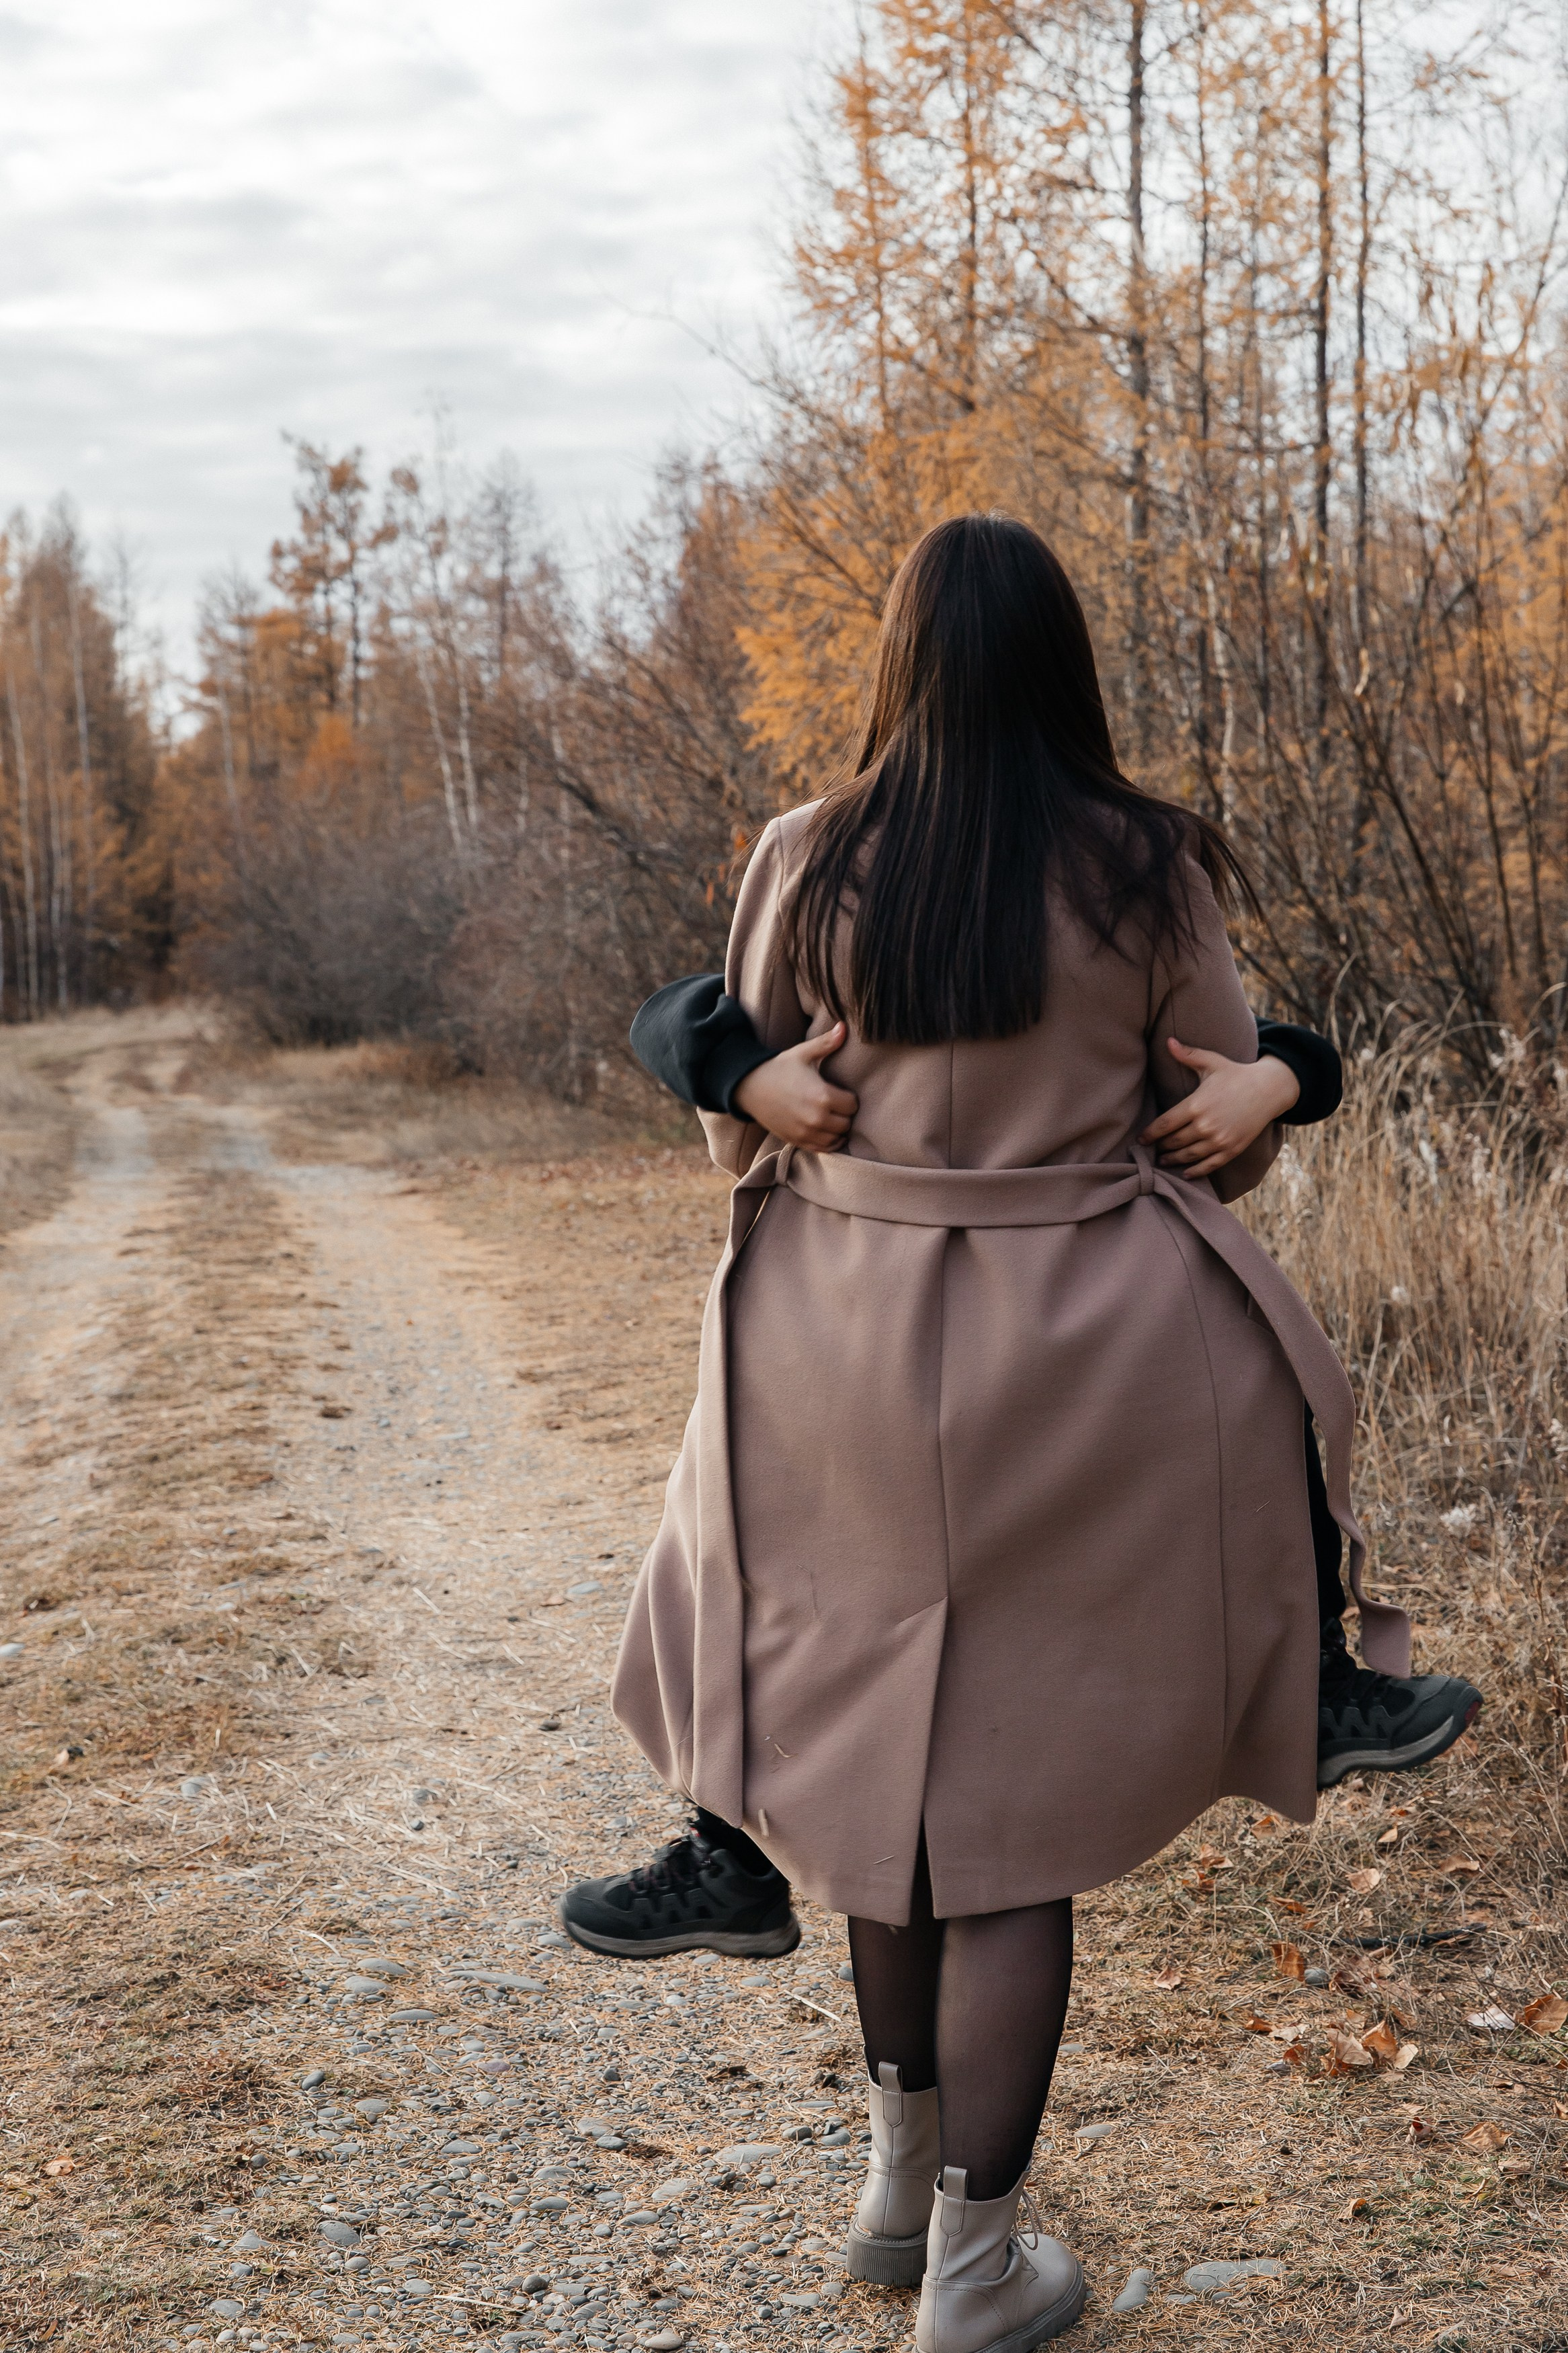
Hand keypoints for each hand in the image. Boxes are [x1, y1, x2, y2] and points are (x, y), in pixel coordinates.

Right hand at [732, 1022, 858, 1150]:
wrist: (750, 1088)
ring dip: (838, 1129)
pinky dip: (829, 1142)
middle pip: (848, 1123)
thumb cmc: (779, 1069)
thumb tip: (844, 1026)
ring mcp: (807, 1133)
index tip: (841, 1091)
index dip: (849, 1097)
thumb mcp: (802, 1053)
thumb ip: (826, 1043)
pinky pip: (825, 1149)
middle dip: (845, 1113)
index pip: (853, 1105)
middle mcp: (817, 1118)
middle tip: (837, 1104)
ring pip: (838, 1138)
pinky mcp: (798, 1141)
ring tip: (832, 1117)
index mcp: (822, 1096)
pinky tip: (826, 1130)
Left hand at [1140, 1041, 1299, 1177]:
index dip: (1150, 1134)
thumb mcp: (1212, 1062)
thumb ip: (1188, 1054)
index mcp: (1196, 1105)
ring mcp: (1219, 1140)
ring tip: (1163, 1161)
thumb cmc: (1236, 1073)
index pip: (1164, 1124)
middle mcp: (1205, 1125)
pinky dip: (1195, 1171)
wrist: (1269, 1089)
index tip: (1141, 1139)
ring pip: (1188, 1156)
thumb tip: (1168, 1041)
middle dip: (1160, 1147)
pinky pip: (1209, 1165)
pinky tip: (1185, 1172)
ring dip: (1172, 1161)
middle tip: (1152, 1150)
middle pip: (1173, 1142)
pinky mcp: (1231, 1150)